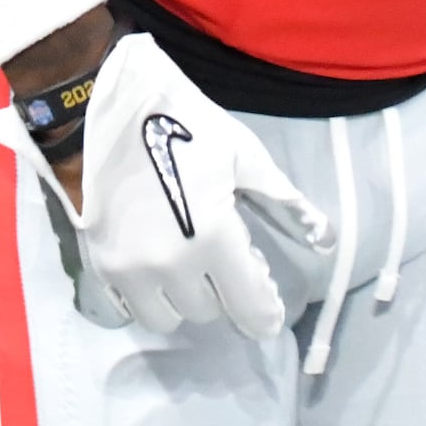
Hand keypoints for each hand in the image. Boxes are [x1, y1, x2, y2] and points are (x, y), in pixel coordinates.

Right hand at [23, 31, 330, 337]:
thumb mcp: (244, 156)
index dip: (266, 312)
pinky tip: (153, 262)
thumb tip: (326, 239)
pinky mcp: (98, 265)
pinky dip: (148, 295)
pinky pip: (131, 307)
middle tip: (222, 255)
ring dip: (183, 299)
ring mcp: (129, 270)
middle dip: (223, 290)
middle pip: (210, 313)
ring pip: (168, 319)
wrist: (101, 106)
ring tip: (185, 261)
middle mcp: (171, 267)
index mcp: (214, 239)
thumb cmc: (182, 125)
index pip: (251, 310)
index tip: (268, 302)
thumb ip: (284, 203)